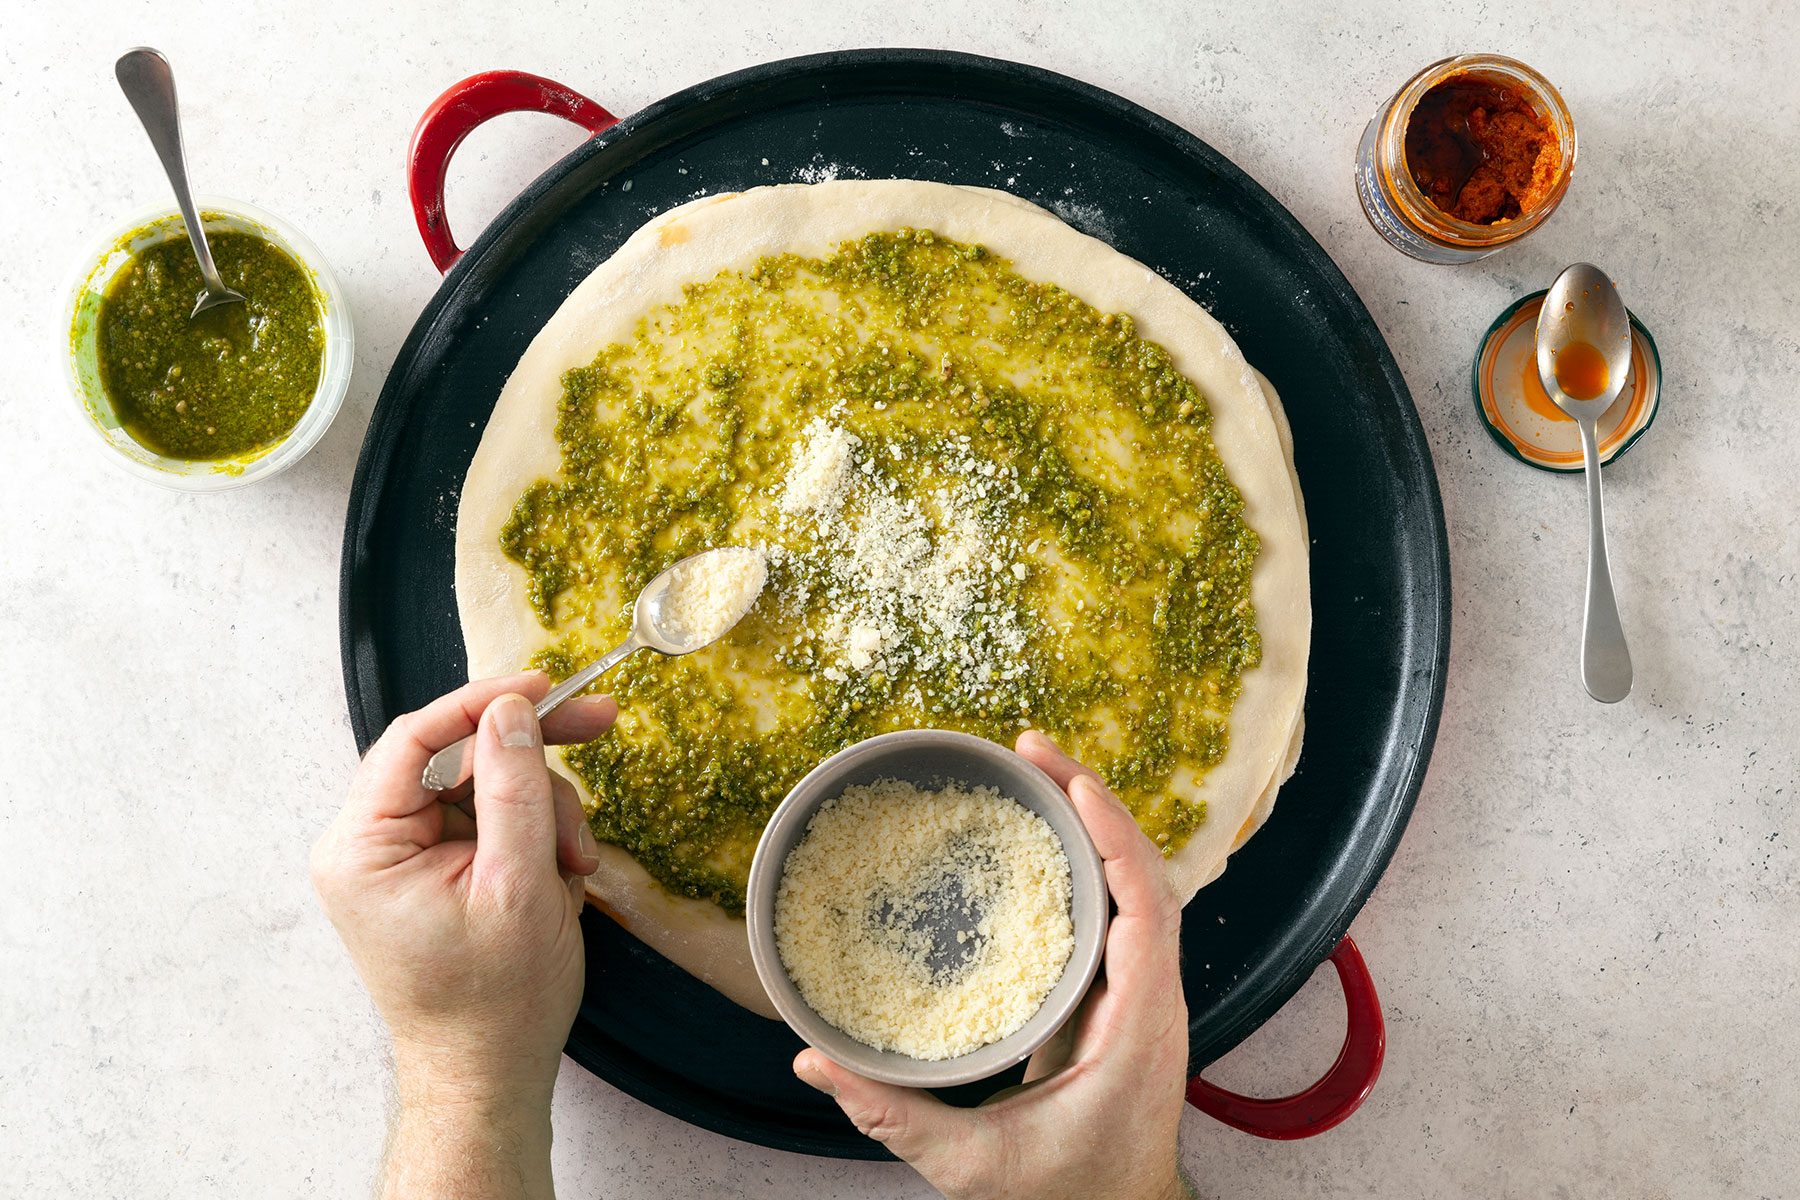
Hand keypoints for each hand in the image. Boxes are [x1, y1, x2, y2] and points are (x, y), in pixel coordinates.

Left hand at [311, 674, 614, 1199]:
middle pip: (456, 756)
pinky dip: (533, 837)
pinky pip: (488, 820)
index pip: (417, 738)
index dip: (485, 702)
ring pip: (484, 785)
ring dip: (544, 811)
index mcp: (362, 847)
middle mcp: (368, 845)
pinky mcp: (431, 872)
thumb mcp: (519, 886)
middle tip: (600, 726)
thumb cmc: (496, 1002)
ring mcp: (400, 859)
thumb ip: (514, 789)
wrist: (488, 1076)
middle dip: (532, 763)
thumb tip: (512, 710)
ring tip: (576, 867)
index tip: (546, 686)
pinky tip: (559, 876)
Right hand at [794, 731, 1191, 1199]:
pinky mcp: (1126, 996)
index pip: (1148, 909)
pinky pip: (1121, 909)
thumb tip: (813, 1064)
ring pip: (1138, 885)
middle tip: (1032, 748)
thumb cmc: (1065, 1197)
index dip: (1115, 838)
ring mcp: (1147, 995)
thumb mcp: (974, 1167)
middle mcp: (1156, 1000)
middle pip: (1146, 874)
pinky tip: (1047, 834)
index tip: (1071, 784)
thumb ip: (894, 1117)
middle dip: (1095, 801)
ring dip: (1095, 822)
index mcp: (1138, 1029)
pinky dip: (1091, 860)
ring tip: (1037, 769)